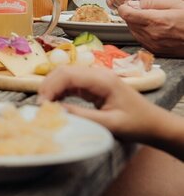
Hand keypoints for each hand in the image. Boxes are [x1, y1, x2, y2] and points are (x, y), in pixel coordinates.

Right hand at [38, 66, 166, 142]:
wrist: (154, 124)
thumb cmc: (137, 124)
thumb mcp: (110, 124)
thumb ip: (83, 116)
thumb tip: (56, 111)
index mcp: (103, 80)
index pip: (68, 75)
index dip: (50, 86)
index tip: (42, 104)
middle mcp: (97, 74)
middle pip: (63, 71)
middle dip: (47, 86)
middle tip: (41, 105)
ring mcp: (95, 78)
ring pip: (64, 75)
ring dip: (52, 87)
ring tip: (46, 105)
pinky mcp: (93, 85)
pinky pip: (70, 83)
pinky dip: (59, 91)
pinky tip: (55, 102)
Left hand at [117, 0, 183, 56]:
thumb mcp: (175, 3)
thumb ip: (152, 3)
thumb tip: (135, 3)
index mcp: (155, 20)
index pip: (126, 14)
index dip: (125, 7)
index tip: (128, 5)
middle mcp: (152, 34)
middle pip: (128, 22)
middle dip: (131, 15)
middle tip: (141, 10)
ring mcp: (153, 44)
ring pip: (133, 31)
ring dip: (136, 24)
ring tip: (150, 19)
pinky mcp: (155, 50)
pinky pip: (141, 39)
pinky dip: (142, 33)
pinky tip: (153, 28)